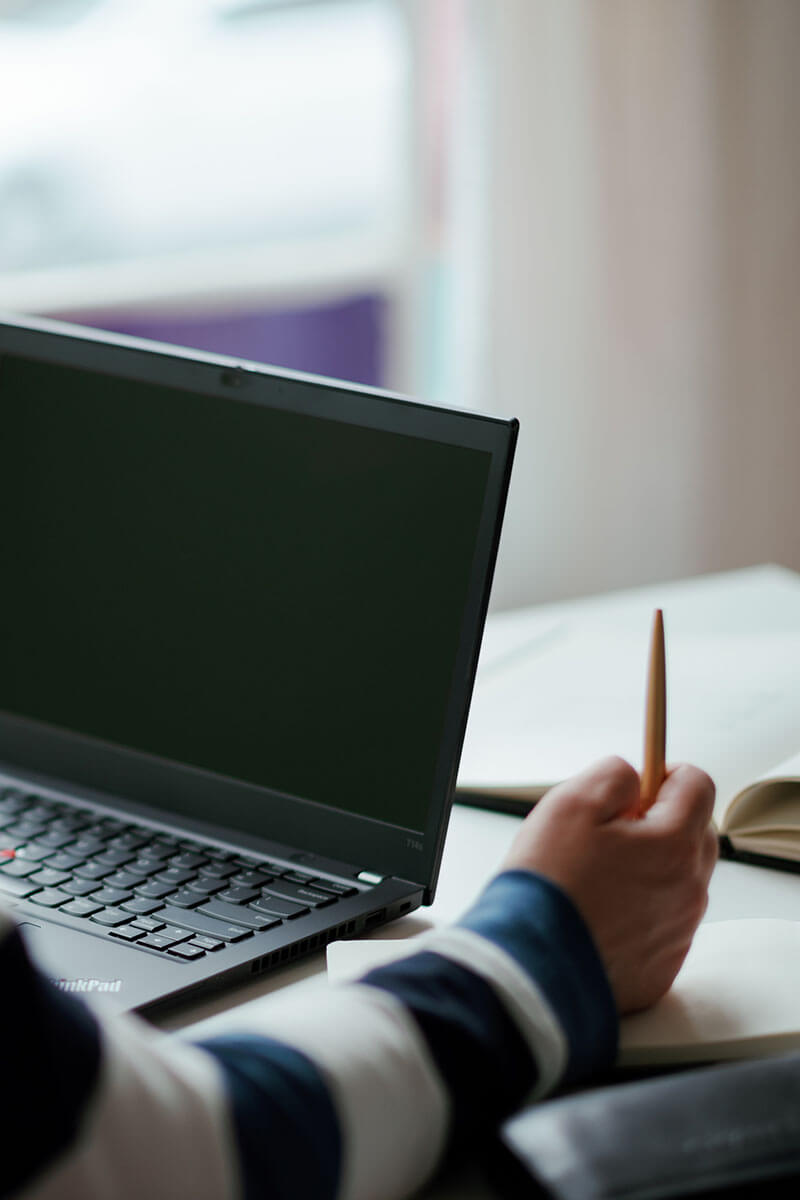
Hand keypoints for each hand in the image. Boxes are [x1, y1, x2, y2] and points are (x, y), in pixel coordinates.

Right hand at [502, 756, 717, 1013]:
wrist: (532, 965)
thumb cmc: (550, 886)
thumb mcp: (571, 803)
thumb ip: (614, 775)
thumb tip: (633, 778)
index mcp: (673, 844)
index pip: (698, 786)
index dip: (666, 774)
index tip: (639, 782)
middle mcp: (688, 889)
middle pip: (696, 833)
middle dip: (662, 821)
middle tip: (611, 829)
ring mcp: (678, 932)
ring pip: (680, 880)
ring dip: (652, 868)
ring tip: (598, 876)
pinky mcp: (661, 967)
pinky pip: (664, 924)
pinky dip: (642, 911)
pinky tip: (601, 912)